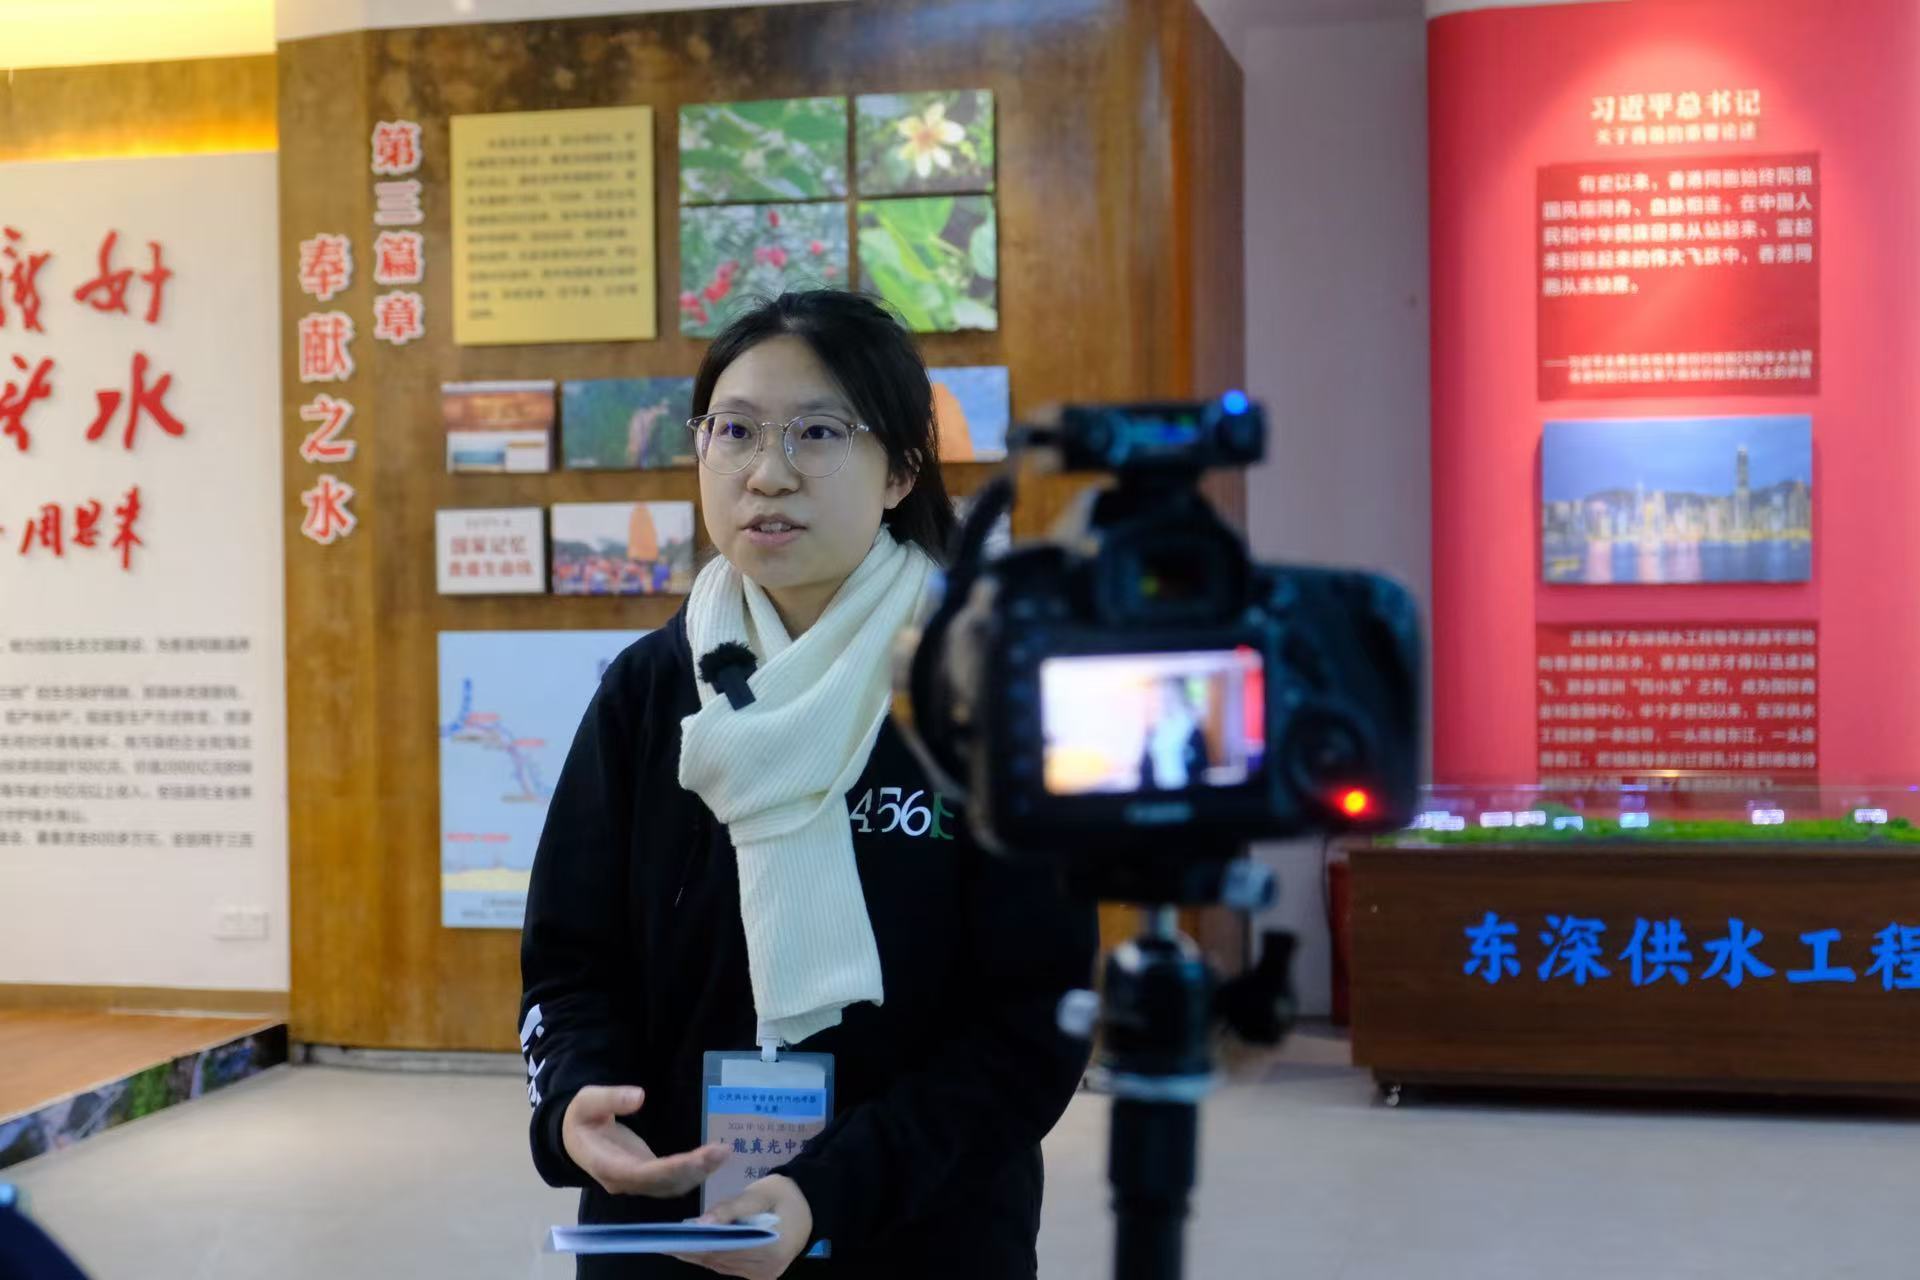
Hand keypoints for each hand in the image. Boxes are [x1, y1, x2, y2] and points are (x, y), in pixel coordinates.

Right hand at [561, 1085, 729, 1197]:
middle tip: (722, 1151)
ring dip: (698, 1173)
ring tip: (724, 1153)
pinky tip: (712, 1160)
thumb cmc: (582, 1117)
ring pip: (670, 1187)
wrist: (574, 1138)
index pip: (643, 1173)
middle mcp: (624, 1181)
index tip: (700, 1157)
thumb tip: (639, 1096)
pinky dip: (693, 1173)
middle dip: (694, 1170)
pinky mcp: (646, 1177)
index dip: (673, 1168)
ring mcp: (636, 1182)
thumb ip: (610, 1098)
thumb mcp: (587, 1101)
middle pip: (662, 1183)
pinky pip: (672, 1182)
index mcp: (606, 1165)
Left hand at [672, 1174, 813, 1278]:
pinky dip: (712, 1257)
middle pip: (721, 1261)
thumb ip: (730, 1209)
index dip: (697, 1245)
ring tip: (673, 1244)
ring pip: (722, 1266)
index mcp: (771, 1249)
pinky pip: (729, 1266)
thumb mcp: (758, 1194)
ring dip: (699, 1255)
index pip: (725, 1250)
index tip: (672, 1240)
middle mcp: (767, 1269)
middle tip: (664, 1242)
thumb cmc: (784, 1194)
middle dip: (693, 1250)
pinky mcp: (760, 1275)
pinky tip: (694, 1248)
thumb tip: (701, 1223)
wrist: (809, 1205)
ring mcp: (763, 1275)